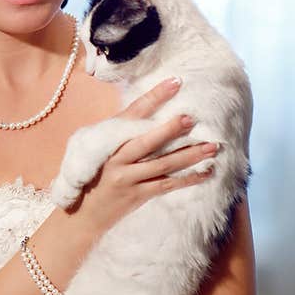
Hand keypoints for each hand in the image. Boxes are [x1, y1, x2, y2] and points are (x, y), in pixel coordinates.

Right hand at [70, 78, 218, 233]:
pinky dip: (188, 179)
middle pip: (147, 141)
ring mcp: (127, 178)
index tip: (175, 82)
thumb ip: (119, 132)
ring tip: (212, 146)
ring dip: (189, 155)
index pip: (134, 113)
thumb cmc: (93, 174)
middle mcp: (117, 158)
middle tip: (193, 118)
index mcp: (108, 140)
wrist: (82, 212)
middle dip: (171, 129)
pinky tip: (207, 172)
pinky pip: (167, 186)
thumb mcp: (98, 148)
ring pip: (163, 165)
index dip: (154, 97)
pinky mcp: (137, 196)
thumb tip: (150, 111)